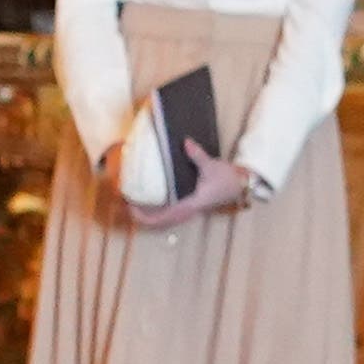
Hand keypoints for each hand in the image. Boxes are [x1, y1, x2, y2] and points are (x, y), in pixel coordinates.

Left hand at [127, 140, 252, 229]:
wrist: (239, 185)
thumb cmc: (226, 179)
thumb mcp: (211, 166)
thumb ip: (197, 155)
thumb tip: (185, 142)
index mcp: (188, 205)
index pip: (161, 218)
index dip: (142, 216)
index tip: (129, 206)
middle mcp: (185, 210)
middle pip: (157, 221)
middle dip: (139, 215)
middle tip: (125, 200)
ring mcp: (186, 209)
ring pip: (162, 218)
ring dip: (147, 213)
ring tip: (132, 200)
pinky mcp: (188, 204)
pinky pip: (167, 211)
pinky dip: (155, 208)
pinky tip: (148, 199)